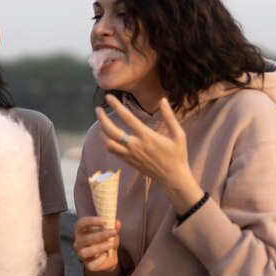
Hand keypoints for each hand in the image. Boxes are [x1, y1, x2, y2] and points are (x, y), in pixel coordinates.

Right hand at [73, 216, 119, 271]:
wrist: (108, 257)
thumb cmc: (105, 239)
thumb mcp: (110, 231)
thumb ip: (113, 227)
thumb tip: (117, 222)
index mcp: (80, 230)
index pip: (81, 223)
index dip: (91, 221)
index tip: (103, 220)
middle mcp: (78, 242)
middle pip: (85, 239)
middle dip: (100, 235)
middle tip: (113, 232)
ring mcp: (81, 254)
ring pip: (85, 252)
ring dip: (99, 248)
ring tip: (110, 244)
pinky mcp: (87, 265)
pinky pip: (92, 264)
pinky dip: (100, 260)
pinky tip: (106, 255)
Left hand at [96, 95, 202, 211]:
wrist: (173, 178)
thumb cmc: (177, 155)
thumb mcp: (179, 135)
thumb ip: (170, 117)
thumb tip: (163, 100)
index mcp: (147, 136)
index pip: (127, 118)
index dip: (116, 106)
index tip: (108, 97)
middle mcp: (135, 146)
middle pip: (111, 131)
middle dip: (102, 119)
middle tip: (97, 109)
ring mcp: (130, 155)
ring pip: (108, 143)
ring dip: (102, 131)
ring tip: (100, 122)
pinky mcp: (128, 162)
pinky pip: (112, 152)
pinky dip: (106, 142)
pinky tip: (106, 136)